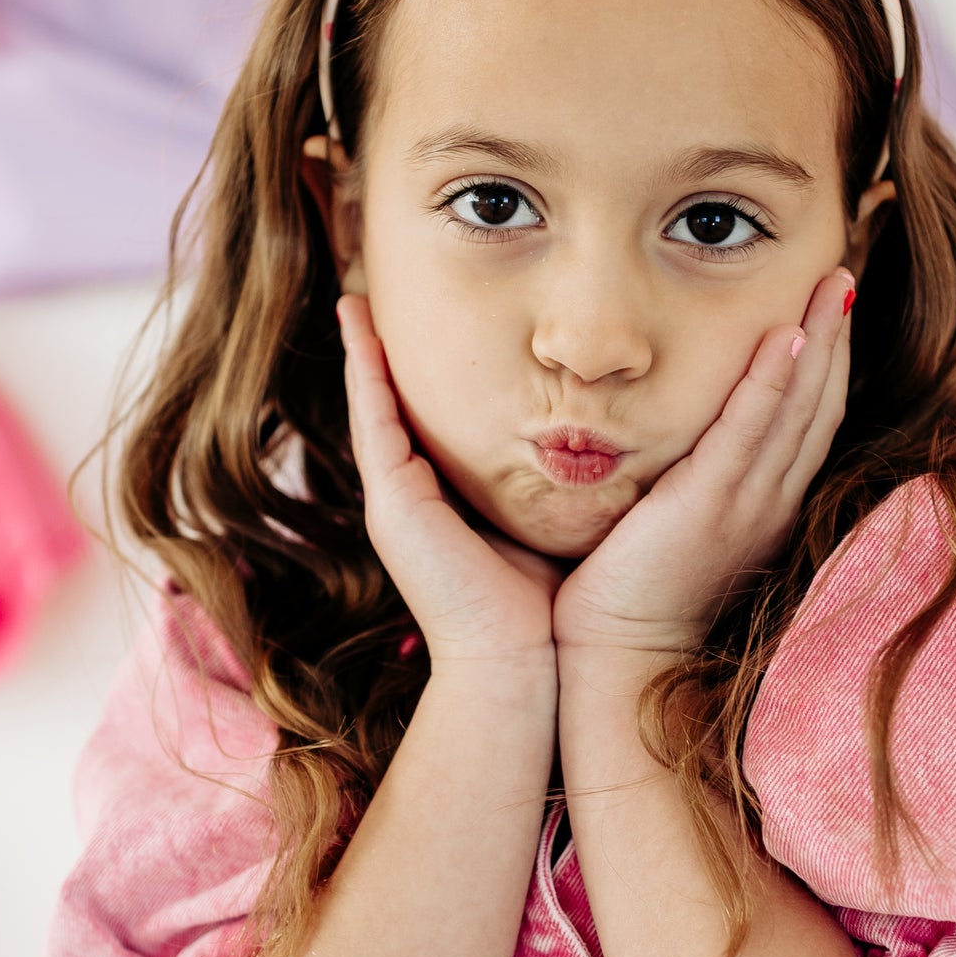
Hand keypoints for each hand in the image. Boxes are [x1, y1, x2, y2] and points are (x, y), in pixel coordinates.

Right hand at [339, 297, 560, 672]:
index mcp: (444, 500)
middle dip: (382, 351)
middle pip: (393, 406)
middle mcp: (410, 495)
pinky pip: (373, 419)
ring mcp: (393, 498)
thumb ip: (555, 482)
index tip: (434, 317)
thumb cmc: (546, 606)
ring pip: (374, 404)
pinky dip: (365, 371)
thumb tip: (598, 440)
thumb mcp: (549, 522)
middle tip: (376, 291)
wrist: (520, 664)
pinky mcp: (390, 503)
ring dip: (365, 349)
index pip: (429, 419)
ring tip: (357, 293)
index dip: (425, 370)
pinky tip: (360, 326)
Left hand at [552, 271, 852, 663]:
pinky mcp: (710, 506)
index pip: (808, 421)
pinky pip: (750, 433)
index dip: (826, 363)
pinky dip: (773, 383)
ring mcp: (747, 503)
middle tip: (844, 273)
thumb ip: (696, 481)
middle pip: (818, 405)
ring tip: (835, 281)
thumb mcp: (680, 527)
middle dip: (836, 336)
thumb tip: (689, 442)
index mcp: (767, 506)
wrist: (621, 657)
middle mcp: (771, 501)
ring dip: (820, 341)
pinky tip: (789, 337)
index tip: (831, 309)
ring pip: (798, 409)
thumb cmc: (634, 596)